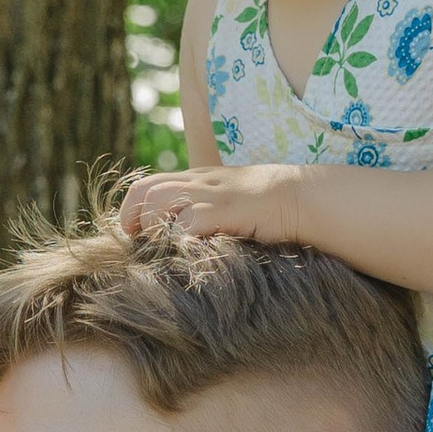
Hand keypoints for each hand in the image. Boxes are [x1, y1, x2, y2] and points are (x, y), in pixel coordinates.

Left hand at [119, 162, 314, 245]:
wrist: (300, 197)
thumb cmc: (265, 208)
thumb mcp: (226, 202)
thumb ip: (202, 212)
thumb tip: (177, 240)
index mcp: (195, 179)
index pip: (147, 184)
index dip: (131, 208)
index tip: (131, 233)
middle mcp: (198, 182)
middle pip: (146, 190)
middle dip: (133, 218)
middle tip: (136, 243)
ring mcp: (212, 194)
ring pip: (160, 201)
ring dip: (152, 226)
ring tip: (158, 247)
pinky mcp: (226, 210)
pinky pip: (189, 221)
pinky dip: (179, 238)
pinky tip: (186, 252)